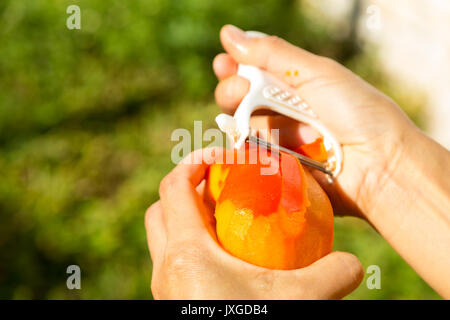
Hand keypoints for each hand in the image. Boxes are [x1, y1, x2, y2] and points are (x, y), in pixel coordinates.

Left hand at [146, 149, 363, 298]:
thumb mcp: (298, 302)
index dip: (194, 162)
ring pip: (164, 238)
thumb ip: (331, 276)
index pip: (172, 187)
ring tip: (227, 219)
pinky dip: (195, 248)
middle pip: (161, 210)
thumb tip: (353, 263)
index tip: (223, 157)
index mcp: (185, 254)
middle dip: (187, 190)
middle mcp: (166, 269)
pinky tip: (229, 258)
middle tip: (222, 187)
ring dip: (189, 220)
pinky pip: (176, 263)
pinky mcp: (174, 304)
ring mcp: (166, 289)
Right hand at [213, 25, 417, 218]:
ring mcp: (280, 140)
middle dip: (232, 90)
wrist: (380, 164)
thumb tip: (228, 33)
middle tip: (237, 90)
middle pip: (243, 98)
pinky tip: (242, 139)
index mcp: (296, 83)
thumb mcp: (316, 73)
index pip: (255, 70)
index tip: (223, 63)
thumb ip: (271, 54)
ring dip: (237, 116)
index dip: (235, 65)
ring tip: (243, 114)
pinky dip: (242, 145)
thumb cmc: (356, 112)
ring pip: (242, 125)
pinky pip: (249, 154)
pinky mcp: (277, 167)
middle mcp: (285, 110)